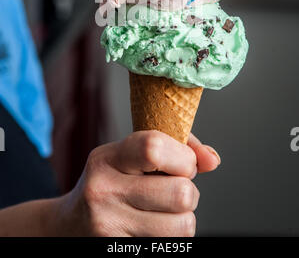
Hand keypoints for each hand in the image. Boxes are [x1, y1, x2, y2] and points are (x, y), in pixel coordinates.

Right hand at [59, 130, 219, 236]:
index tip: (183, 163)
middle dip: (188, 192)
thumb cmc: (111, 183)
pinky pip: (171, 248)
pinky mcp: (117, 252)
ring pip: (184, 226)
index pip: (154, 148)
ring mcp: (108, 227)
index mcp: (106, 158)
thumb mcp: (129, 156)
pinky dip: (171, 240)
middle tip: (173, 191)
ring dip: (183, 219)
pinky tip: (152, 230)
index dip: (183, 157)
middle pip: (181, 193)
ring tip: (163, 213)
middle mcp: (103, 191)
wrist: (68, 226)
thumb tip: (213, 160)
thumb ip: (175, 148)